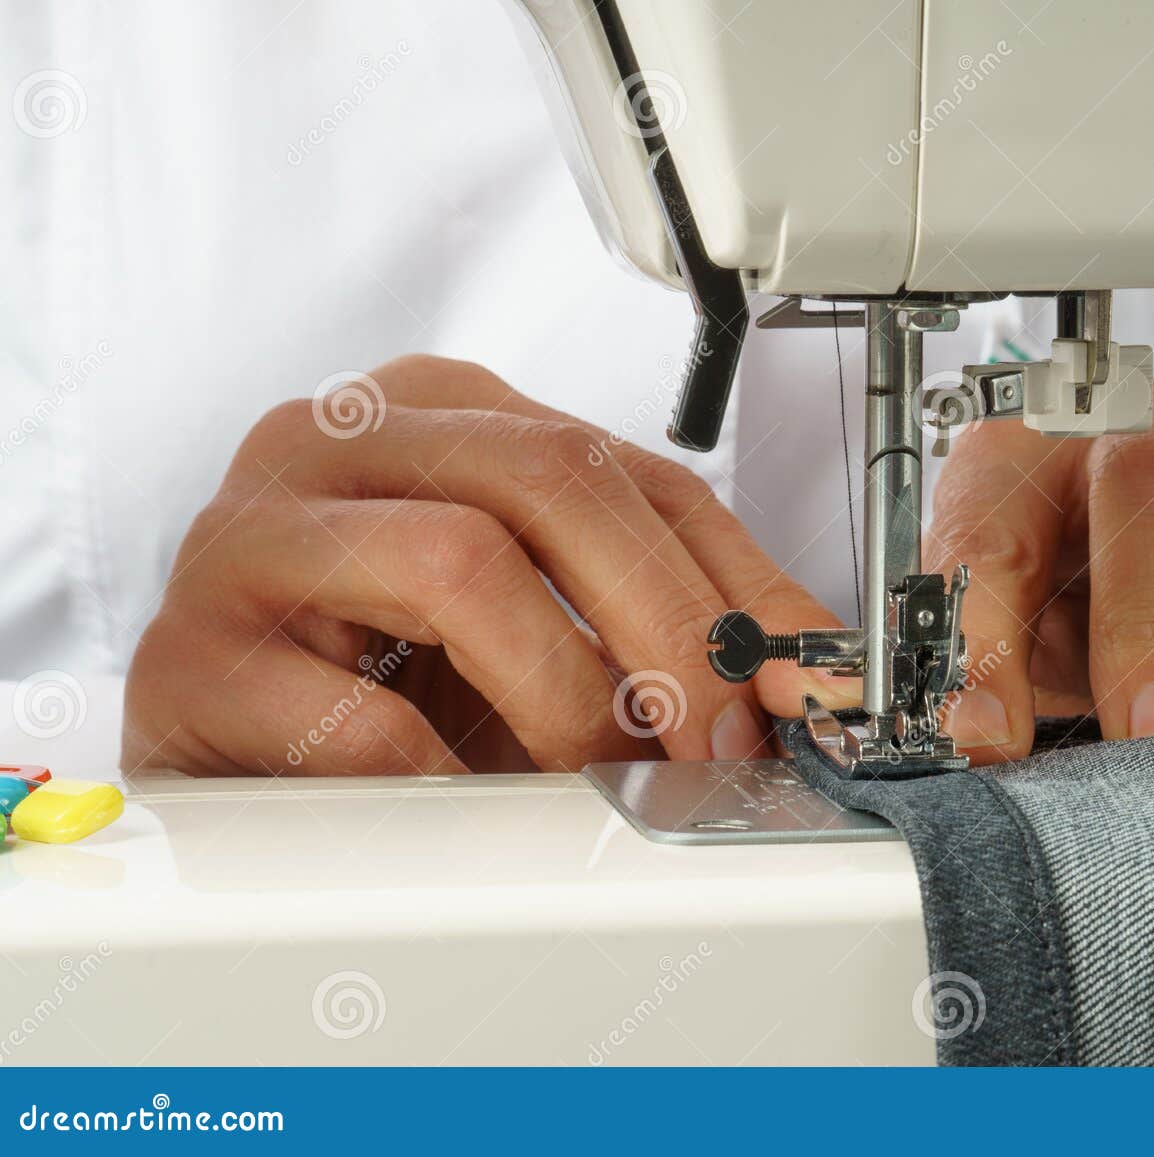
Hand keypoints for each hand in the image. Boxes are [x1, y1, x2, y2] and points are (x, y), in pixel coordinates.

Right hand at [123, 355, 844, 774]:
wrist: (223, 735)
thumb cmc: (391, 667)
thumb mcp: (542, 614)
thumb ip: (662, 623)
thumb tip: (803, 681)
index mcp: (443, 409)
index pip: (630, 468)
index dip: (733, 583)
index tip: (795, 687)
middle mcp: (343, 436)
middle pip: (551, 480)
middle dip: (666, 624)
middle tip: (713, 739)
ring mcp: (253, 533)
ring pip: (460, 564)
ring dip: (566, 696)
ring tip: (593, 774)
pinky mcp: (191, 654)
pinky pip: (362, 717)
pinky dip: (453, 777)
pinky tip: (473, 802)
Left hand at [927, 378, 1153, 761]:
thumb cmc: (1061, 602)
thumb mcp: (1000, 629)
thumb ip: (974, 671)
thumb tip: (974, 737)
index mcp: (1031, 451)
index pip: (994, 519)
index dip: (987, 629)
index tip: (988, 733)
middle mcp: (1150, 434)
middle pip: (1152, 481)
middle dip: (1149, 619)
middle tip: (1150, 732)